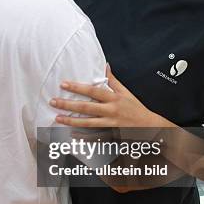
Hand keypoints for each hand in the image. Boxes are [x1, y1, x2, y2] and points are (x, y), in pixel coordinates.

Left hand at [50, 65, 164, 128]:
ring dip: (71, 121)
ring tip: (57, 117)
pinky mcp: (110, 135)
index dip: (77, 87)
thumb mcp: (126, 92)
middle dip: (68, 104)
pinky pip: (94, 137)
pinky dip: (82, 137)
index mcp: (114, 98)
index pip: (92, 91)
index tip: (63, 84)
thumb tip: (106, 66)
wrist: (149, 127)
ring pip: (87, 123)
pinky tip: (70, 135)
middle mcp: (111, 111)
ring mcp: (110, 125)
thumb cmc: (136, 108)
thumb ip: (113, 81)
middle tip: (53, 101)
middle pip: (86, 107)